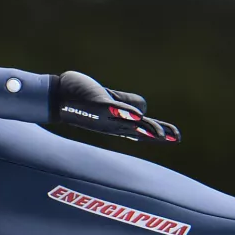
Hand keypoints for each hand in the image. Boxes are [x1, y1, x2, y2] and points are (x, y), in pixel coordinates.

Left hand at [52, 71, 180, 142]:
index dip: (160, 133)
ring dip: (143, 126)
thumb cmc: (84, 98)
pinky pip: (111, 109)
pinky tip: (134, 115)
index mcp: (118, 122)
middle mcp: (112, 122)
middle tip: (174, 139)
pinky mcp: (96, 104)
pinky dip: (123, 112)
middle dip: (156, 134)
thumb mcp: (111, 101)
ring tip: (159, 133)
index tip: (177, 138)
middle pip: (139, 129)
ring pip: (128, 122)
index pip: (143, 128)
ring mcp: (104, 115)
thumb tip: (143, 111)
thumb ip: (127, 104)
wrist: (57, 95)